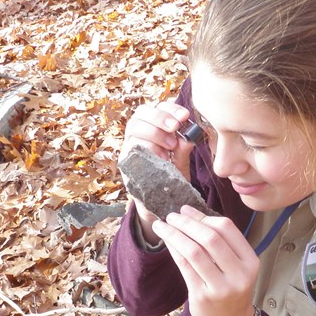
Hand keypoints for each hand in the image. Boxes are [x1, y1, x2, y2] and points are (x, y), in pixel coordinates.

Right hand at [120, 101, 195, 241]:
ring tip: (170, 145)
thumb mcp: (181, 164)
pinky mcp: (126, 165)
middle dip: (159, 117)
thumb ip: (184, 150)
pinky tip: (161, 158)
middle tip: (175, 127)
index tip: (184, 115)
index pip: (155, 109)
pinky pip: (130, 150)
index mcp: (152, 131)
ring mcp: (130, 150)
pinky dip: (146, 150)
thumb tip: (189, 136)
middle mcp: (138, 137)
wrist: (160, 206)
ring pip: (133, 128)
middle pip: (140, 114)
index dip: (168, 108)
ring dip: (153, 132)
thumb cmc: (171, 181)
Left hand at [152, 205, 259, 315]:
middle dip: (187, 223)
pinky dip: (173, 250)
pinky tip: (166, 242)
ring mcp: (221, 287)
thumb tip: (191, 213)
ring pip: (194, 251)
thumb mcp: (236, 266)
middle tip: (171, 216)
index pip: (227, 229)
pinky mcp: (202, 297)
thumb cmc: (231, 289)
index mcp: (250, 261)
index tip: (186, 210)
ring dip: (175, 234)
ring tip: (163, 226)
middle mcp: (239, 274)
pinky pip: (184, 266)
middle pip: (210, 238)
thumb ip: (221, 243)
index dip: (203, 216)